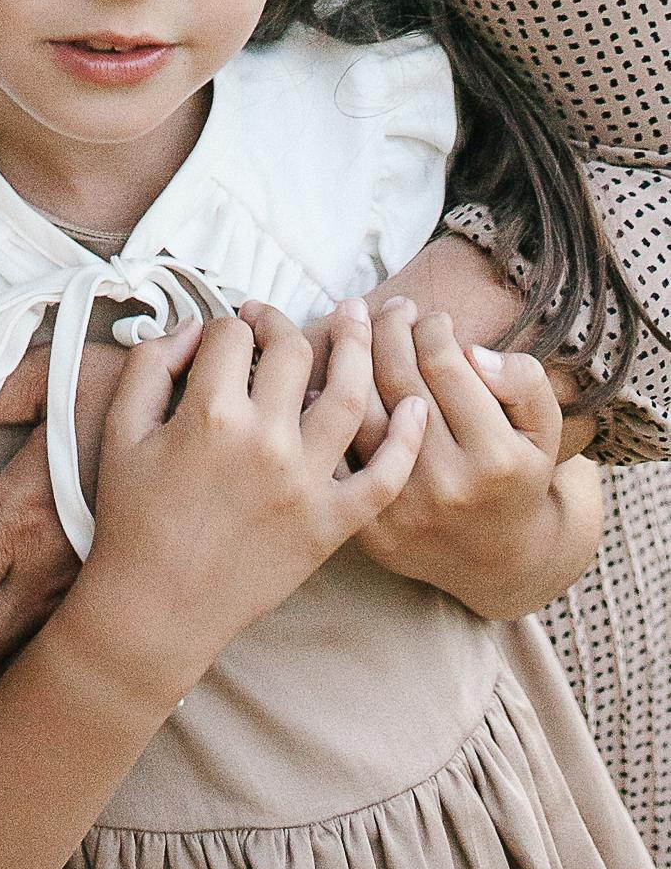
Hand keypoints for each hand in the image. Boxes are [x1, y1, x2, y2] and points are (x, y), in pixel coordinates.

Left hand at [0, 346, 125, 696]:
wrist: (220, 426)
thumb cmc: (127, 391)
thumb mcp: (53, 373)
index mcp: (21, 513)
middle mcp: (50, 573)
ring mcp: (88, 602)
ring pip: (11, 678)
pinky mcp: (119, 613)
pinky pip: (61, 672)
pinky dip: (22, 679)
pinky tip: (7, 659)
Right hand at [80, 301, 426, 701]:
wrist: (158, 608)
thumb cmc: (132, 520)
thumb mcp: (121, 429)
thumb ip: (150, 364)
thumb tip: (191, 330)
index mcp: (210, 414)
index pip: (231, 336)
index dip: (222, 326)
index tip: (218, 339)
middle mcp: (267, 442)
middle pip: (293, 350)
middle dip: (280, 322)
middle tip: (270, 321)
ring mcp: (306, 485)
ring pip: (350, 396)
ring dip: (360, 347)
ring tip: (359, 317)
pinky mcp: (331, 525)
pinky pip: (383, 478)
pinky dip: (406, 440)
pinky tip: (416, 404)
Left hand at [349, 296, 601, 618]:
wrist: (497, 560)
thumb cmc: (517, 474)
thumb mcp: (543, 431)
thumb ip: (526, 383)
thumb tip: (473, 353)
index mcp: (495, 459)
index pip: (445, 364)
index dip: (431, 327)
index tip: (431, 317)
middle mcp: (447, 484)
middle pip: (398, 378)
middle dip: (389, 327)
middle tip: (392, 308)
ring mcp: (404, 508)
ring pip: (361, 408)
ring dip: (351, 354)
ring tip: (358, 323)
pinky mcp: (369, 526)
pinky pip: (337, 451)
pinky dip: (325, 407)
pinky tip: (327, 374)